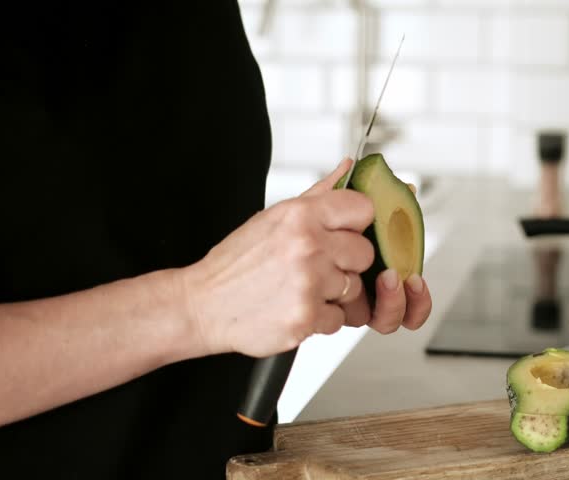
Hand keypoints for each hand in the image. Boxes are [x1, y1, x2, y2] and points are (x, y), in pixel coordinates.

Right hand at [180, 159, 431, 357]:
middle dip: (345, 263)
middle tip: (315, 266)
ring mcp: (308, 284)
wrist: (203, 305)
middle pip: (365, 253)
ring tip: (301, 288)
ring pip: (354, 288)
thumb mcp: (274, 217)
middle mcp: (307, 246)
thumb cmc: (237, 263)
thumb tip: (348, 167)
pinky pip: (340, 319)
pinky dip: (321, 319)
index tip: (341, 233)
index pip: (363, 209)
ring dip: (333, 293)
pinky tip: (296, 307)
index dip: (355, 225)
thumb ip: (319, 194)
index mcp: (300, 215)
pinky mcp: (306, 318)